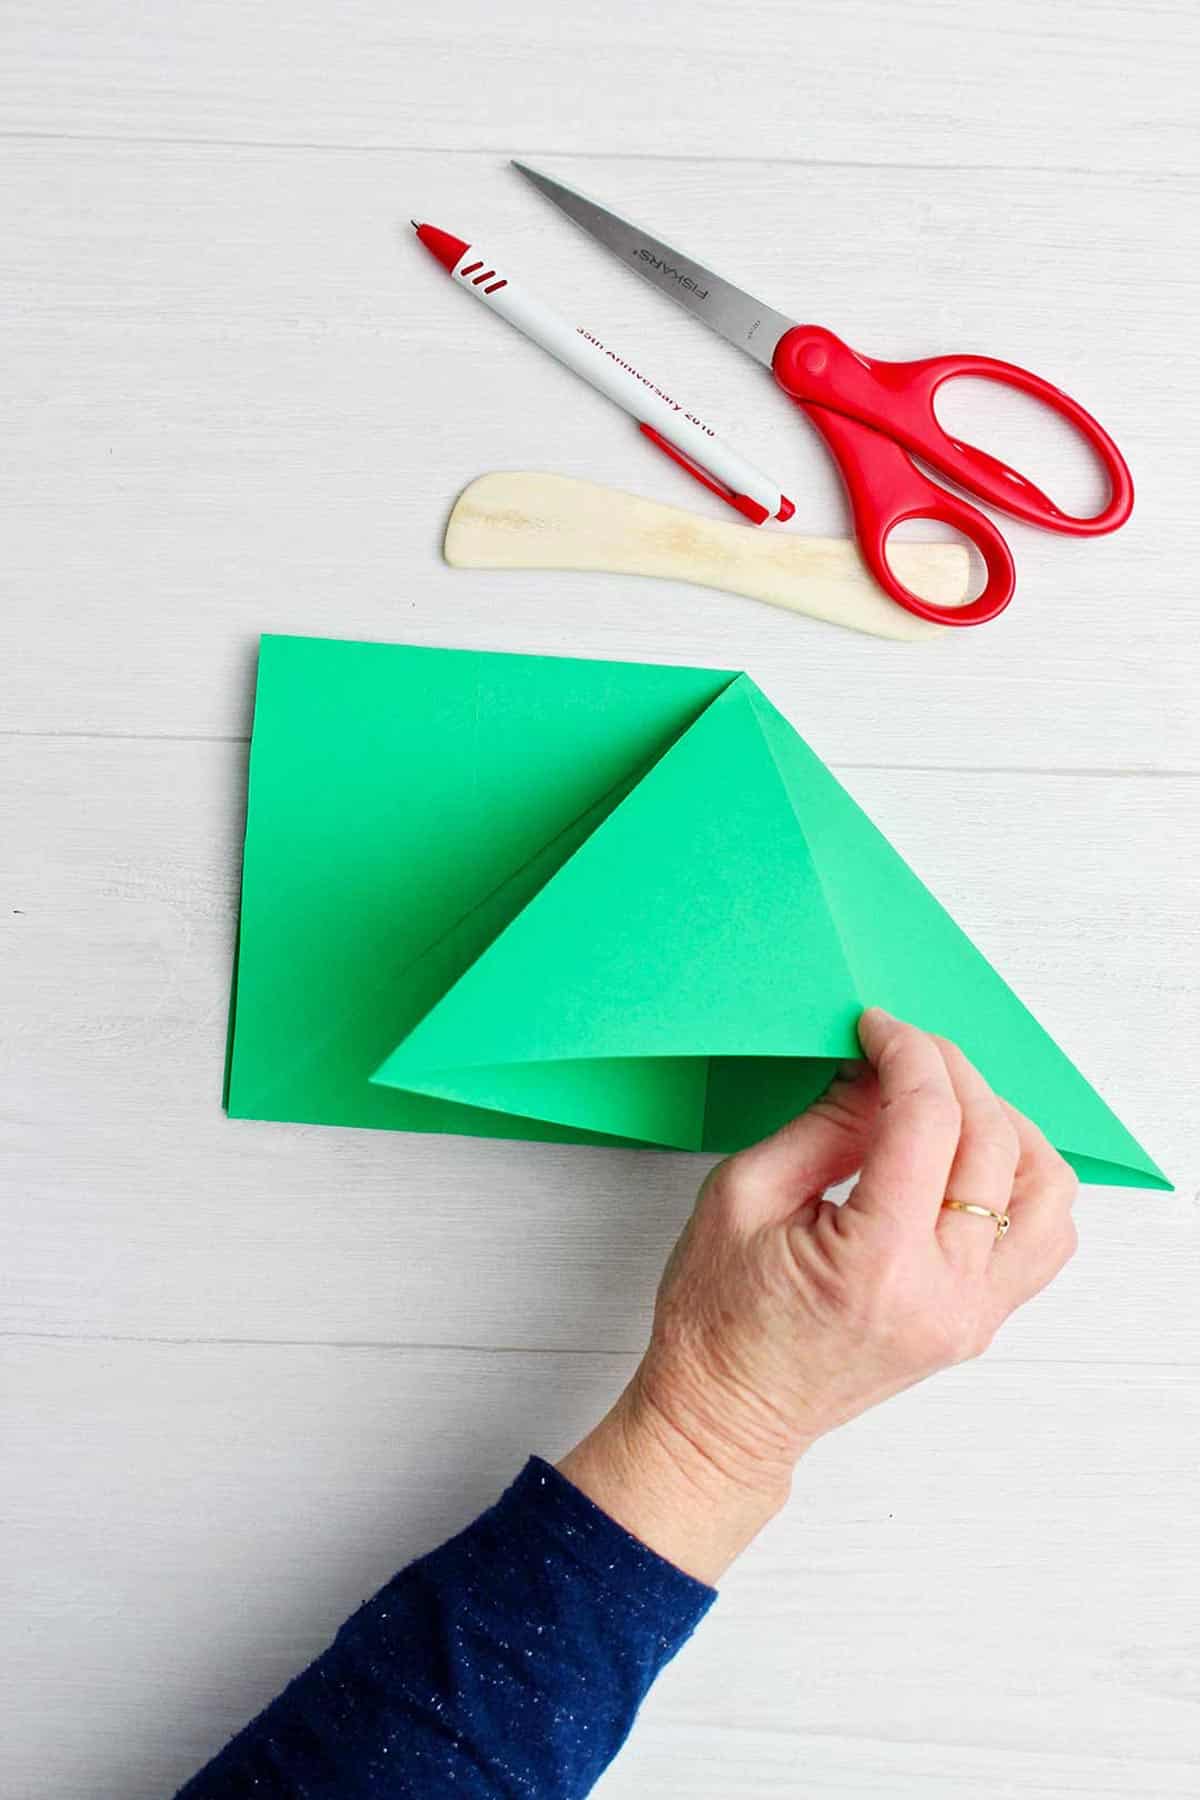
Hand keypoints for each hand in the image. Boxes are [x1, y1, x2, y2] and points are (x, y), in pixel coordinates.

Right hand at [559, 1008, 1078, 1583]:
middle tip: (902, 1046)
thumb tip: (878, 1071)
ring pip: (1045, 1187)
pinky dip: (1024, 1181)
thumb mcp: (743, 1194)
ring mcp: (972, 1315)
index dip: (907, 1053)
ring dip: (1005, 1123)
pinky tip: (973, 1159)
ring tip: (949, 1100)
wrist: (727, 1416)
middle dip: (949, 1071)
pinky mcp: (979, 1323)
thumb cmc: (716, 1319)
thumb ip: (825, 1125)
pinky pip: (1045, 1238)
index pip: (928, 1120)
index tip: (877, 1026)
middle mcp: (942, 1294)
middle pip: (991, 1140)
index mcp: (876, 1262)